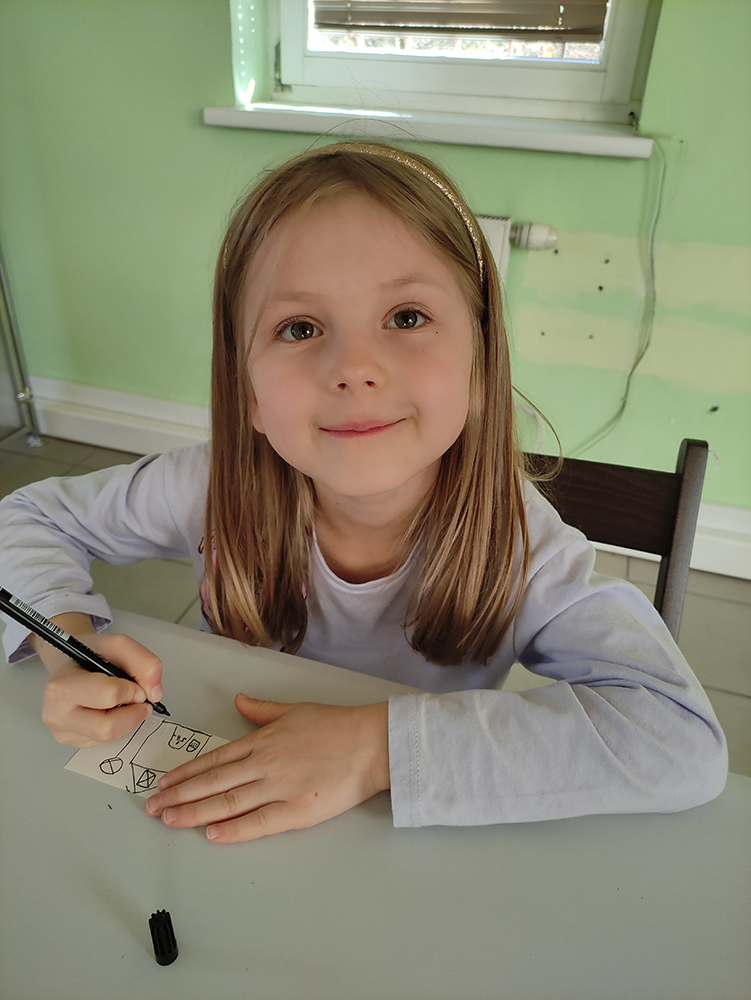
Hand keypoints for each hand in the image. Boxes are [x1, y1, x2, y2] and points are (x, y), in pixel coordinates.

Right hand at [40, 626, 163, 747]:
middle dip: (132, 713)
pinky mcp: (71, 741)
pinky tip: (111, 709)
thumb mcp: (118, 644)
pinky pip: (104, 742)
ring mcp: (62, 731)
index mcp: (62, 685)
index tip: (136, 685)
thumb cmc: (89, 653)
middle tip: (138, 698)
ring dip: (127, 719)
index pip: (107, 697)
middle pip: (107, 728)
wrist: (69, 661)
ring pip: (108, 738)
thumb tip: (155, 693)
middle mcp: (56, 712)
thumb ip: (144, 662)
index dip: (131, 691)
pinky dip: (117, 725)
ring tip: (125, 701)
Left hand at [145, 695, 389, 842]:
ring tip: (170, 820)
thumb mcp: (295, 710)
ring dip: (194, 813)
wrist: (371, 743)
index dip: (186, 773)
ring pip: (227, 802)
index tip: (164, 783)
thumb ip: (263, 710)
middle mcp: (264, 764)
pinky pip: (257, 823)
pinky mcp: (296, 811)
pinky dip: (232, 830)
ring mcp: (278, 788)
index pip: (214, 760)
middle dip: (179, 795)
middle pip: (212, 782)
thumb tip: (239, 700)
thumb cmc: (337, 726)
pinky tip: (211, 834)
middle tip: (153, 806)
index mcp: (262, 740)